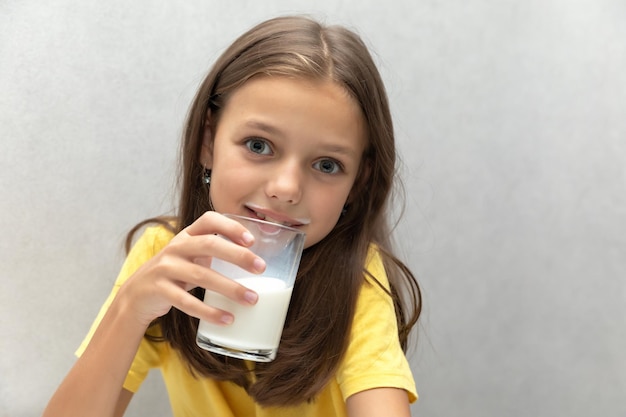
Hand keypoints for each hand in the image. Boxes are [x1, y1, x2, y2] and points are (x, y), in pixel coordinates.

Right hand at [116, 211, 265, 327]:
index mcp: (187, 235)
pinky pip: (187, 302)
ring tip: (252, 299)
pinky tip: (227, 318)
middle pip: (209, 245)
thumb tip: (254, 258)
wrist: (136, 294)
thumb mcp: (190, 255)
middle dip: (237, 255)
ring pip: (201, 276)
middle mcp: (176, 247)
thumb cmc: (174, 272)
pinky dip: (209, 312)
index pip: (209, 220)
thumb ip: (214, 250)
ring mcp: (165, 268)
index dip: (231, 226)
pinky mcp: (159, 290)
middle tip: (261, 268)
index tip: (252, 240)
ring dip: (230, 288)